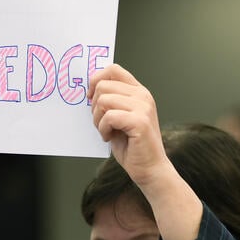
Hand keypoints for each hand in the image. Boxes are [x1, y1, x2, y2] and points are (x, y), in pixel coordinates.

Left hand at [89, 64, 201, 239]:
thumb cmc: (133, 147)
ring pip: (103, 100)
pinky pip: (109, 116)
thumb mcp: (119, 118)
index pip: (113, 69)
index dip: (96, 80)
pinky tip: (110, 137)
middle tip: (100, 123)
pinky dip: (103, 129)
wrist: (150, 169)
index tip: (90, 97)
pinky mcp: (140, 122)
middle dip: (94, 106)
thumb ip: (110, 101)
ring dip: (97, 119)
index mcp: (139, 92)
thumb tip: (90, 90)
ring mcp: (143, 108)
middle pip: (103, 85)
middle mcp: (143, 96)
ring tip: (106, 131)